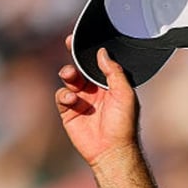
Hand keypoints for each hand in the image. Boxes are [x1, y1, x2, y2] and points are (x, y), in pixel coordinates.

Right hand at [55, 37, 138, 166]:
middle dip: (75, 55)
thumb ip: (114, 72)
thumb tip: (103, 52)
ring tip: (70, 76)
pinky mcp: (69, 111)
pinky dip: (64, 95)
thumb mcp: (125, 94)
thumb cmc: (124, 124)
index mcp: (112, 85)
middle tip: (70, 44)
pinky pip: (61, 96)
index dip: (90, 50)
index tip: (82, 38)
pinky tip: (72, 100)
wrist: (112, 150)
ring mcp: (82, 100)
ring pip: (69, 79)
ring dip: (68, 74)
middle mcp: (96, 90)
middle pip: (81, 67)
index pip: (99, 63)